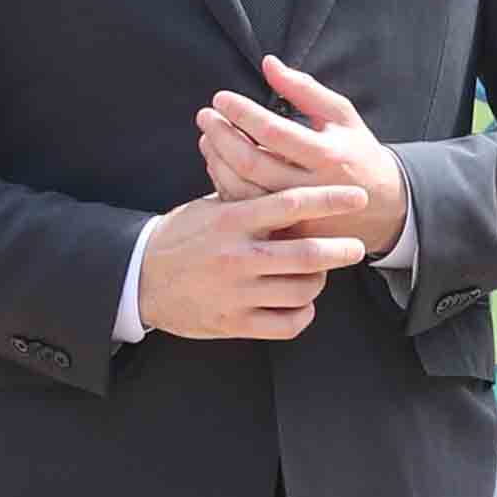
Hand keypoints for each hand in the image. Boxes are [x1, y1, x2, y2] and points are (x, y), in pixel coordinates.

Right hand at [138, 182, 370, 341]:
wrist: (139, 277)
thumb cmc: (182, 235)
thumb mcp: (210, 207)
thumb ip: (248, 198)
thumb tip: (287, 172)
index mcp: (231, 220)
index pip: (290, 204)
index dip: (329, 200)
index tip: (356, 196)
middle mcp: (236, 256)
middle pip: (306, 254)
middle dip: (340, 250)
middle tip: (355, 247)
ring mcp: (236, 293)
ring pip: (301, 291)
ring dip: (319, 282)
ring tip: (320, 274)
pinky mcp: (233, 323)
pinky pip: (286, 324)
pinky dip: (302, 314)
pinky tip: (301, 303)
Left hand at [195, 57, 408, 258]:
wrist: (383, 207)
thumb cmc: (357, 152)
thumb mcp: (341, 115)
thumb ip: (305, 89)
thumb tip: (268, 64)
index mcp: (327, 155)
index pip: (274, 132)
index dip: (242, 113)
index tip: (221, 98)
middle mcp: (312, 187)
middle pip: (252, 163)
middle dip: (222, 135)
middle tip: (205, 115)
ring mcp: (298, 214)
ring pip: (244, 189)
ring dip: (218, 160)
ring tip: (208, 137)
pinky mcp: (288, 230)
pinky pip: (248, 208)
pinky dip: (226, 184)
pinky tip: (218, 163)